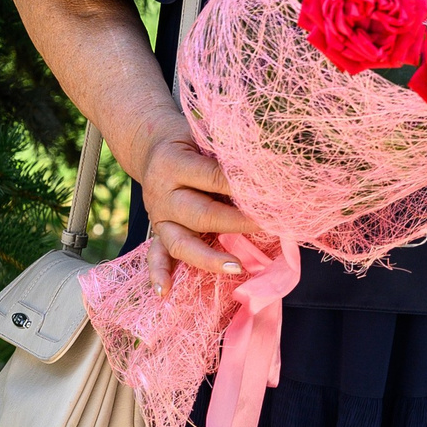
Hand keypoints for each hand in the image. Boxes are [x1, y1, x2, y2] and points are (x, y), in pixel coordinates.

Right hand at [132, 127, 266, 294]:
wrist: (152, 145)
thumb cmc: (190, 140)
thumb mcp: (205, 135)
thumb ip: (227, 151)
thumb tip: (268, 165)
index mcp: (173, 163)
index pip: (213, 177)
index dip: (244, 186)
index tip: (274, 193)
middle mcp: (162, 193)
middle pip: (201, 214)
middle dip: (237, 222)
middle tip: (269, 225)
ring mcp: (158, 216)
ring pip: (180, 242)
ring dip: (208, 257)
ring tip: (235, 267)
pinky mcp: (157, 232)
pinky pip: (155, 255)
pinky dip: (160, 274)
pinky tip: (165, 292)